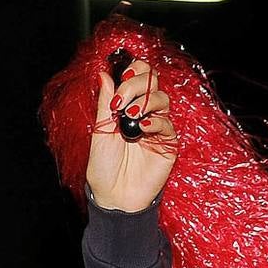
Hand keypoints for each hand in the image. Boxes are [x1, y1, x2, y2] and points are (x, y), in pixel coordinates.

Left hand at [86, 58, 176, 212]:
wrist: (113, 196)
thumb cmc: (103, 167)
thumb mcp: (100, 131)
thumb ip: (105, 103)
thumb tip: (103, 74)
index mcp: (126, 107)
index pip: (138, 76)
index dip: (133, 71)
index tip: (121, 77)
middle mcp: (143, 113)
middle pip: (152, 81)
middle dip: (137, 84)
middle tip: (121, 100)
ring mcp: (156, 127)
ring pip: (162, 98)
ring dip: (146, 101)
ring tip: (130, 116)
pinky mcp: (167, 143)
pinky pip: (167, 123)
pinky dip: (156, 121)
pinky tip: (143, 128)